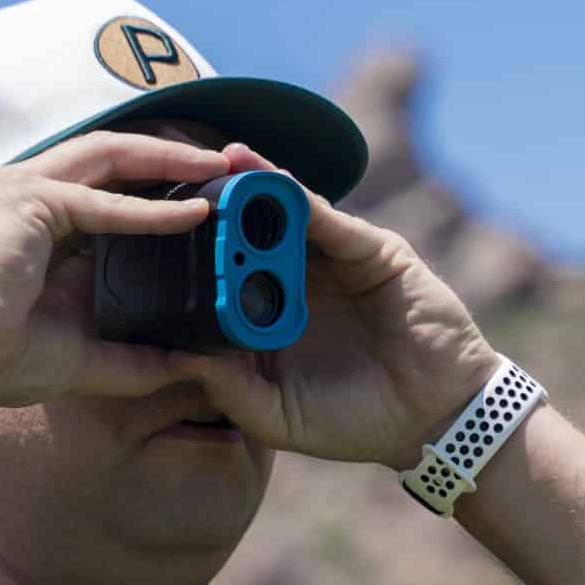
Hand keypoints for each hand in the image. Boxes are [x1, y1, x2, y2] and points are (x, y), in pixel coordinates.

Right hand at [0, 132, 231, 408]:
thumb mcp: (85, 358)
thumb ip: (136, 359)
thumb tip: (189, 367)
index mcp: (34, 219)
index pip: (105, 182)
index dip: (156, 182)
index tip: (205, 192)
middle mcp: (26, 190)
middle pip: (112, 155)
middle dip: (170, 155)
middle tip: (223, 165)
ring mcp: (24, 188)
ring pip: (111, 156)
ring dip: (169, 160)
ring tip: (218, 170)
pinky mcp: (29, 201)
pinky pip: (104, 201)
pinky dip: (152, 209)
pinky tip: (194, 215)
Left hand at [180, 152, 498, 469]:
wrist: (437, 418)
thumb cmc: (359, 423)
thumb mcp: (282, 418)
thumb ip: (232, 394)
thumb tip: (179, 360)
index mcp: (268, 320)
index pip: (221, 280)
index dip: (189, 258)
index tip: (147, 237)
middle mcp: (296, 283)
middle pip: (248, 235)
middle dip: (216, 206)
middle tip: (175, 178)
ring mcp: (331, 263)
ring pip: (285, 215)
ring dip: (254, 185)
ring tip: (219, 161)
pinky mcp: (369, 250)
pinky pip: (329, 219)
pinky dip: (300, 198)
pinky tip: (270, 179)